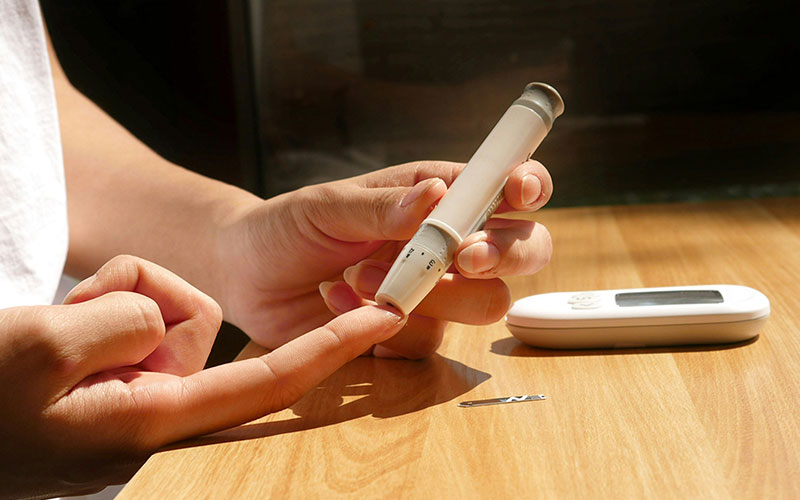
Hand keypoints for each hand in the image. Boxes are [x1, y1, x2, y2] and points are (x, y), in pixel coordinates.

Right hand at [0, 255, 404, 498]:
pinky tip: (60, 333)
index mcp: (155, 423)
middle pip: (200, 325)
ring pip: (163, 313)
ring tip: (56, 328)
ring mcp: (140, 401)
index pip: (271, 378)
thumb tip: (165, 317)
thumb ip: (129, 322)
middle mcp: (161, 416)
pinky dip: (101, 310)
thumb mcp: (45, 346)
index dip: (335, 346)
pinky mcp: (122, 386)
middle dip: (152, 299)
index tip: (387, 317)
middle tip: (75, 314)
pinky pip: (135, 322)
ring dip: (113, 302)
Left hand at [217, 160, 552, 357]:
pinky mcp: (408, 333)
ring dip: (432, 294)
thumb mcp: (328, 206)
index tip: (518, 194)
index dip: (528, 187)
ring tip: (363, 278)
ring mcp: (434, 292)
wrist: (247, 278)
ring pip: (484, 303)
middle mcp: (448, 244)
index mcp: (438, 196)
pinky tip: (340, 303)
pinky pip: (427, 342)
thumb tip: (437, 194)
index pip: (506, 186)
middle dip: (504, 254)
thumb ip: (384, 206)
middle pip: (523, 250)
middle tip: (463, 257)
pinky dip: (386, 326)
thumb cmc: (289, 226)